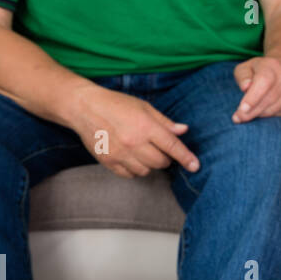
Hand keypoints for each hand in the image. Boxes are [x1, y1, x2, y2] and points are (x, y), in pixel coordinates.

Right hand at [68, 83, 198, 178]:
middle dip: (166, 158)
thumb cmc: (116, 104)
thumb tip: (183, 131)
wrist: (84, 108)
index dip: (186, 158)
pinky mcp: (108, 162)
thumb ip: (164, 122)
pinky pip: (130, 174)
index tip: (196, 166)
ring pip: (146, 171)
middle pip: (161, 162)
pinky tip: (133, 158)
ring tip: (144, 151)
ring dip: (151, 165)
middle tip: (160, 148)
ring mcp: (119, 154)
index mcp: (145, 127)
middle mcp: (133, 143)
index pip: (172, 147)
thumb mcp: (144, 107)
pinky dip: (136, 169)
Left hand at [231, 56, 280, 121]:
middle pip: (268, 99)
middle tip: (238, 118)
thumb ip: (242, 76)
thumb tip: (245, 87)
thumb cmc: (258, 71)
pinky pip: (278, 116)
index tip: (242, 109)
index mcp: (272, 66)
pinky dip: (266, 118)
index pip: (264, 81)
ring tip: (245, 116)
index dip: (253, 97)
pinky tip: (259, 114)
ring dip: (257, 115)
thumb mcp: (246, 68)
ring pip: (273, 110)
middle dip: (251, 111)